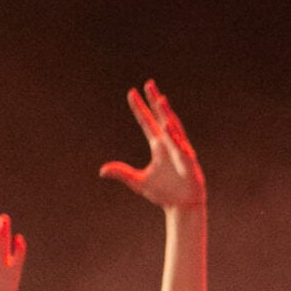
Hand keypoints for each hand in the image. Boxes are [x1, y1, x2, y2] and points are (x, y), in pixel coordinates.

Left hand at [98, 80, 206, 209]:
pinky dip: (175, 137)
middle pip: (161, 118)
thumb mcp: (138, 182)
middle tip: (148, 84)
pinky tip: (168, 126)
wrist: (182, 206)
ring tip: (160, 100)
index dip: (139, 108)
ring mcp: (180, 150)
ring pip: (173, 127)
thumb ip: (122, 173)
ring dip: (166, 114)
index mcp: (158, 146)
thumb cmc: (164, 193)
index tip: (131, 93)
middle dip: (155, 101)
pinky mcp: (188, 161)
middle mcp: (169, 144)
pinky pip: (181, 147)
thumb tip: (102, 170)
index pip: (146, 122)